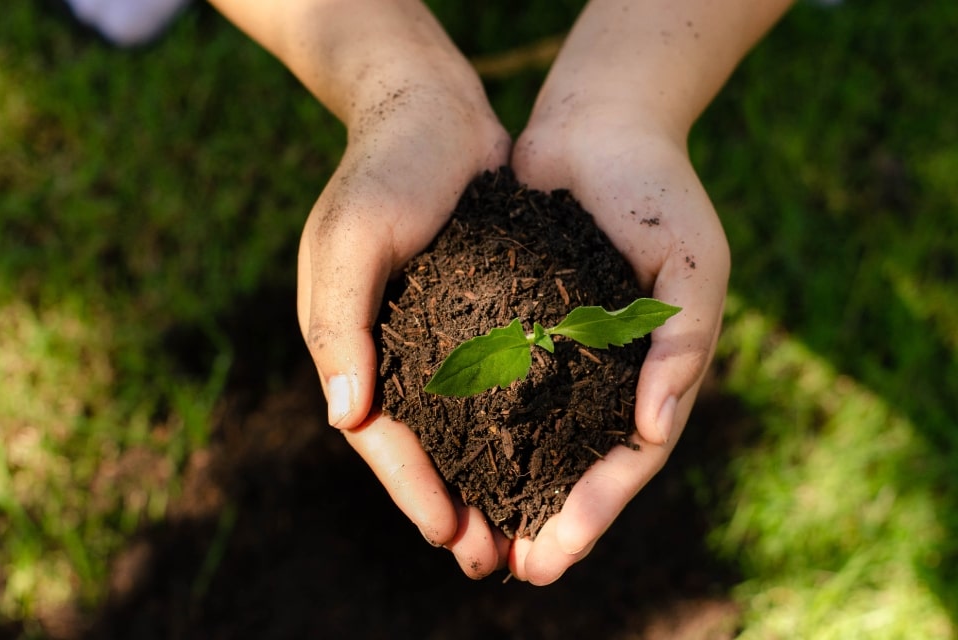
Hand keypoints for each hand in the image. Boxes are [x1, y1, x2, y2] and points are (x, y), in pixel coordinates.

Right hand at [296, 76, 511, 577]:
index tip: (447, 533)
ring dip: (489, 480)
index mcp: (355, 343)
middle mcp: (397, 351)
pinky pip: (499, 385)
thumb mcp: (348, 240)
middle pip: (423, 447)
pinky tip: (548, 456)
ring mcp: (442, 338)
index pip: (379, 435)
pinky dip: (517, 428)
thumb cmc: (383, 171)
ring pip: (465, 428)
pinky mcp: (485, 317)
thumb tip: (344, 416)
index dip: (410, 488)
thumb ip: (338, 324)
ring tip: (521, 530)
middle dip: (451, 506)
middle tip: (488, 559)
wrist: (433, 110)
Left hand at [507, 108, 729, 584]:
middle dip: (547, 522)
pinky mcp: (511, 322)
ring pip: (530, 437)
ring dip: (505, 489)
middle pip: (576, 465)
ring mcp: (556, 352)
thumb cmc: (657, 193)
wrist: (598, 125)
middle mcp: (602, 373)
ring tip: (469, 536)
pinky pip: (491, 383)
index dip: (594, 513)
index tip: (552, 555)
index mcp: (651, 372)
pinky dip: (473, 426)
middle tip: (509, 569)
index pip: (627, 462)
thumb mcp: (692, 266)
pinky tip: (443, 457)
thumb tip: (653, 433)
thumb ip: (682, 346)